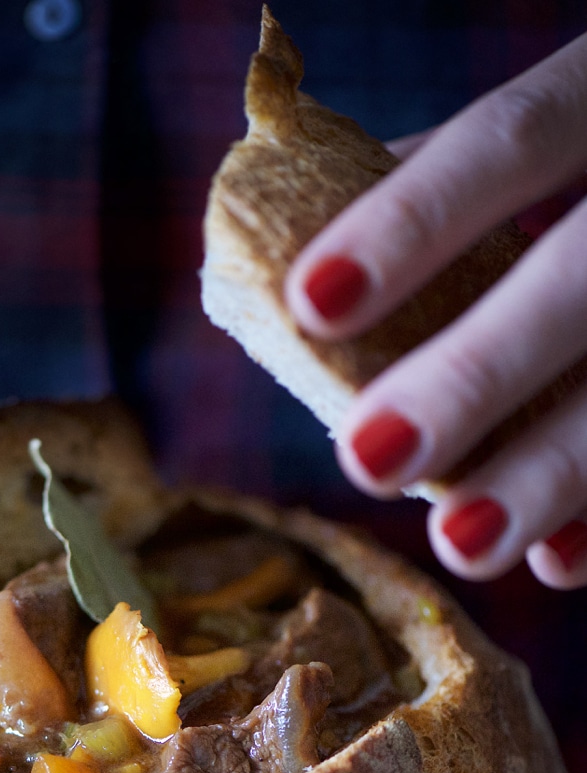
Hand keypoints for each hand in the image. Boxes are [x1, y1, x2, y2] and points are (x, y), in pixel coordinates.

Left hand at [285, 33, 586, 588]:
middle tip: (368, 457)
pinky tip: (557, 562)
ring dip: (552, 471)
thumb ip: (427, 189)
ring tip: (462, 543)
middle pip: (579, 275)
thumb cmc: (576, 174)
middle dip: (474, 372)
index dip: (412, 221)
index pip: (510, 139)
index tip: (310, 303)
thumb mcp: (530, 145)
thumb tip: (287, 266)